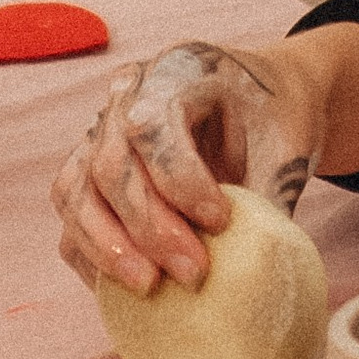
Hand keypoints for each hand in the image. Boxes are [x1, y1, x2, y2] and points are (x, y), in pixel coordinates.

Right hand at [53, 38, 328, 297]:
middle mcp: (125, 94)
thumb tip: (257, 274)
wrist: (260, 101)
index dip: (180, 181)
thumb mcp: (287, 147)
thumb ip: (270, 201)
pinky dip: (90, 254)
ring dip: (108, 248)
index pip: (152, 126)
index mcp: (177, 71)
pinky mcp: (88, 168)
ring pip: (75, 191)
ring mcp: (99, 129)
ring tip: (150, 287)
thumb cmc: (273, 120)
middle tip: (193, 275)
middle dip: (149, 228)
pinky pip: (71, 215)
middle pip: (110, 164)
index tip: (221, 223)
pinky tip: (125, 287)